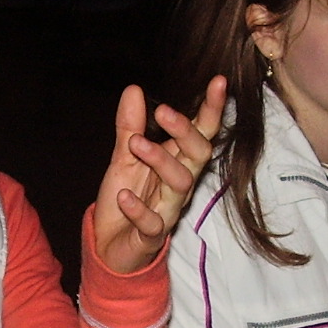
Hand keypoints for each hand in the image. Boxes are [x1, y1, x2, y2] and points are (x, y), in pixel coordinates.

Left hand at [92, 75, 225, 273]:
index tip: (219, 81)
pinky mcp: (151, 236)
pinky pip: (153, 224)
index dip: (212, 109)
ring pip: (180, 185)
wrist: (108, 245)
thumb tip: (134, 89)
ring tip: (134, 144)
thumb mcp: (123, 157)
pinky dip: (139, 209)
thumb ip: (130, 126)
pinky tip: (124, 195)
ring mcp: (167, 210)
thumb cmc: (125, 197)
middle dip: (185, 132)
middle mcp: (178, 184)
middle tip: (163, 111)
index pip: (201, 133)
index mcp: (177, 161)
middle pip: (198, 156)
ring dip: (160, 161)